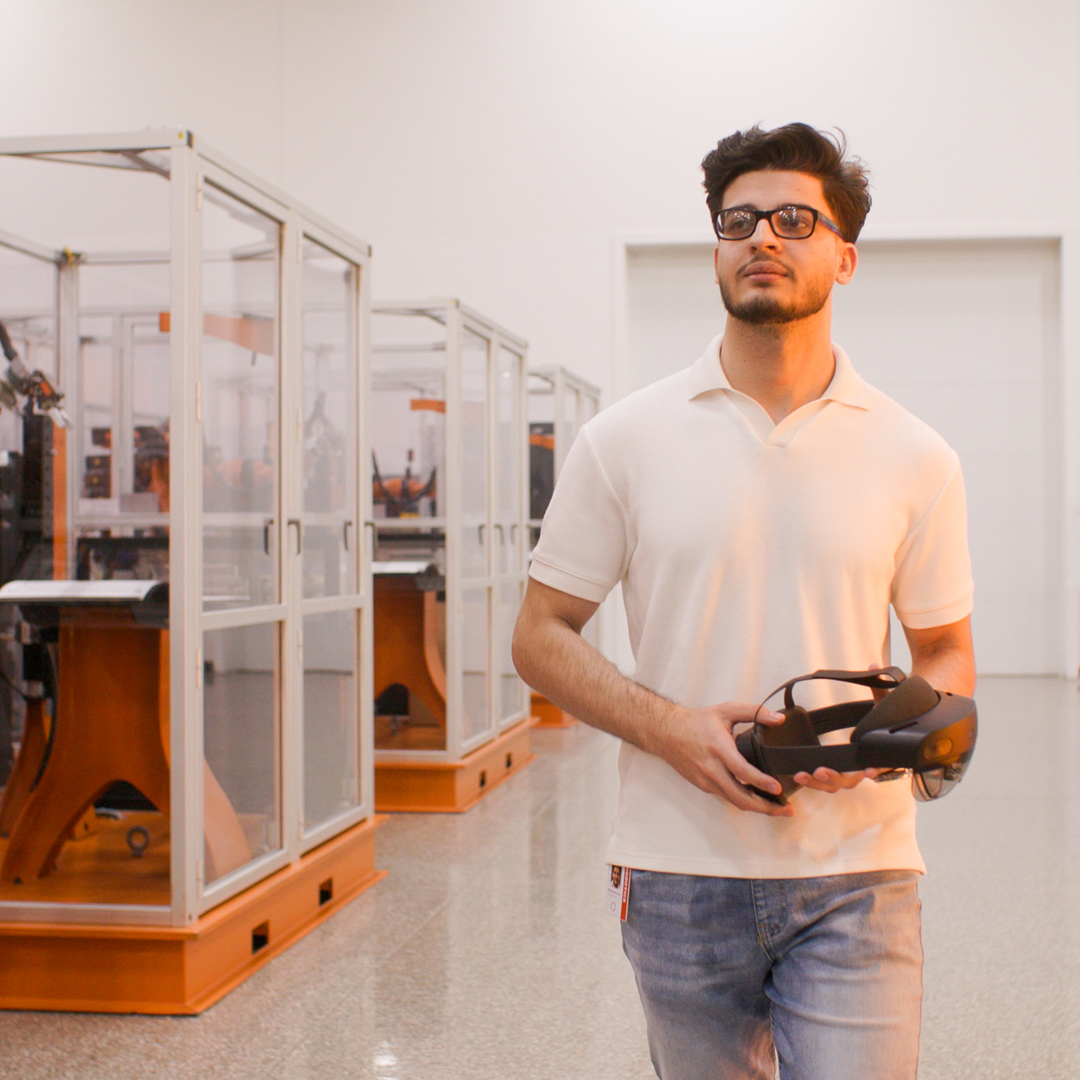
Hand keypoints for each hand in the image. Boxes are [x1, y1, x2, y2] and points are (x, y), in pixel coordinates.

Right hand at [659, 702, 794, 817]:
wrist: (667, 732)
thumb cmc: (697, 722)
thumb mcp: (726, 710)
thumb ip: (754, 712)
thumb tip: (779, 719)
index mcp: (718, 748)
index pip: (742, 770)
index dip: (761, 782)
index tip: (778, 788)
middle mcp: (711, 768)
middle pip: (740, 797)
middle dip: (766, 807)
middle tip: (786, 810)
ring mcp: (706, 780)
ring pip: (735, 801)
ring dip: (757, 807)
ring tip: (777, 808)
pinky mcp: (703, 786)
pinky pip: (727, 796)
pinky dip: (743, 800)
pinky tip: (757, 798)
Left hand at [793, 663, 888, 793]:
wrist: (883, 732)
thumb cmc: (884, 720)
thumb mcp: (884, 702)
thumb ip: (880, 686)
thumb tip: (874, 666)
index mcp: (879, 753)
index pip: (882, 764)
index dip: (877, 768)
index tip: (869, 771)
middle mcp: (864, 767)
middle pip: (852, 780)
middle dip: (835, 777)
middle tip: (821, 770)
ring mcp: (849, 773)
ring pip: (836, 785)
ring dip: (818, 783)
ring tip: (802, 774)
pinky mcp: (835, 773)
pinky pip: (825, 782)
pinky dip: (813, 782)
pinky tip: (799, 775)